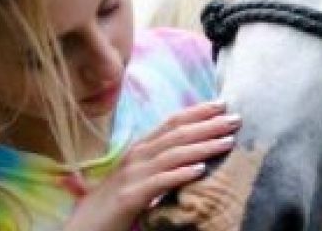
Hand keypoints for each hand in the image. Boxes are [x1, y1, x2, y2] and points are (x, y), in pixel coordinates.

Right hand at [64, 100, 240, 230]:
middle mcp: (138, 155)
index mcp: (141, 148)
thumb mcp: (141, 175)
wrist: (85, 226)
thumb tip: (192, 153)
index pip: (173, 122)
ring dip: (202, 146)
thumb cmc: (116, 200)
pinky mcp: (130, 196)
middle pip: (178, 134)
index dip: (198, 111)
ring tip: (227, 142)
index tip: (223, 104)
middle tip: (236, 119)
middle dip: (209, 124)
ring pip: (173, 154)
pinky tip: (200, 171)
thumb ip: (162, 161)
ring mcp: (133, 174)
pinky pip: (160, 182)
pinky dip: (180, 174)